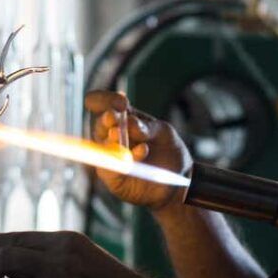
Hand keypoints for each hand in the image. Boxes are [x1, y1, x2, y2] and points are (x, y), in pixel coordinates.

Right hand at [85, 90, 192, 211]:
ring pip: (101, 146)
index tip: (121, 102)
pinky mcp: (112, 177)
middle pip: (99, 124)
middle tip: (113, 118)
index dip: (104, 99)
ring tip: (124, 138)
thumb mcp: (163, 132)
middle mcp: (111, 136)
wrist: (178, 178)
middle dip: (106, 119)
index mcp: (121, 119)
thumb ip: (147, 126)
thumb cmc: (168, 151)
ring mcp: (110, 157)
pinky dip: (121, 160)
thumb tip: (128, 121)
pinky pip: (109, 168)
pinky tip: (141, 152)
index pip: (100, 103)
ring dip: (113, 139)